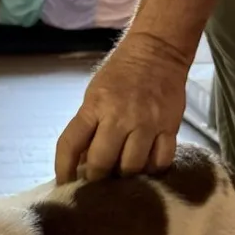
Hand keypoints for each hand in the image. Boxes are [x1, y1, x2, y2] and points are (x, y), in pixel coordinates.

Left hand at [55, 32, 189, 183]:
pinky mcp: (170, 127)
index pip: (70, 145)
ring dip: (124, 176)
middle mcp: (120, 116)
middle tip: (97, 181)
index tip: (64, 184)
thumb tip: (81, 165)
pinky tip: (145, 167)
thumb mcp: (94, 95)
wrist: (159, 50)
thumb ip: (87, 128)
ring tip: (121, 174)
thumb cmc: (120, 76)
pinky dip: (151, 170)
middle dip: (96, 177)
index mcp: (95, 106)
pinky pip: (160, 161)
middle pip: (102, 162)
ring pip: (132, 167)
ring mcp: (147, 123)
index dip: (63, 169)